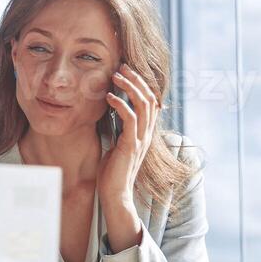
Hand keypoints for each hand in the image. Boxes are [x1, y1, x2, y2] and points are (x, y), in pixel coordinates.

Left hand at [98, 63, 159, 249]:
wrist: (114, 195)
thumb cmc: (112, 172)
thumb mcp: (116, 145)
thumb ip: (118, 130)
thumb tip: (110, 114)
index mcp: (144, 133)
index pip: (150, 103)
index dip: (142, 85)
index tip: (127, 72)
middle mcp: (146, 135)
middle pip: (150, 99)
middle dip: (137, 80)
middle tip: (122, 66)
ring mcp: (140, 140)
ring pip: (144, 105)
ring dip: (130, 87)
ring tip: (116, 75)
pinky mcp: (131, 146)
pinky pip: (131, 120)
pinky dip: (121, 104)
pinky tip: (109, 96)